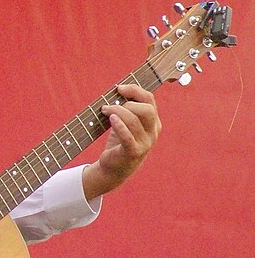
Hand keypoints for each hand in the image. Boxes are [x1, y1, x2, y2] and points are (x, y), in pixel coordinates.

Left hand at [82, 83, 160, 200]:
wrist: (113, 169)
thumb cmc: (119, 143)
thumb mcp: (126, 123)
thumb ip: (127, 108)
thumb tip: (118, 89)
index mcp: (153, 122)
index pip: (149, 100)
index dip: (135, 90)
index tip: (119, 88)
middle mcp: (152, 132)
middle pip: (147, 109)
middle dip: (128, 102)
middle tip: (111, 105)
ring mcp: (145, 143)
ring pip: (134, 120)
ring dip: (117, 111)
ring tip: (105, 110)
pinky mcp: (133, 152)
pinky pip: (128, 136)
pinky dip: (119, 125)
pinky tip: (111, 119)